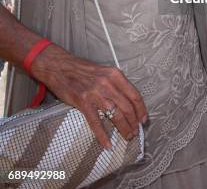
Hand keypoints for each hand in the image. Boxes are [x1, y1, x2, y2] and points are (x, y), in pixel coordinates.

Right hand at [31, 43, 146, 148]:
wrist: (59, 66)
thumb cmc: (82, 70)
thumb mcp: (104, 71)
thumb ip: (115, 84)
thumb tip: (127, 101)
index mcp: (115, 75)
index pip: (134, 95)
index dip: (141, 109)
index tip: (143, 119)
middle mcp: (108, 83)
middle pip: (127, 107)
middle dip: (133, 122)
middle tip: (135, 132)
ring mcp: (95, 93)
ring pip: (115, 115)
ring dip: (124, 128)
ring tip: (127, 136)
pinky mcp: (83, 102)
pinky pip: (96, 122)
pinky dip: (103, 136)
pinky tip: (107, 144)